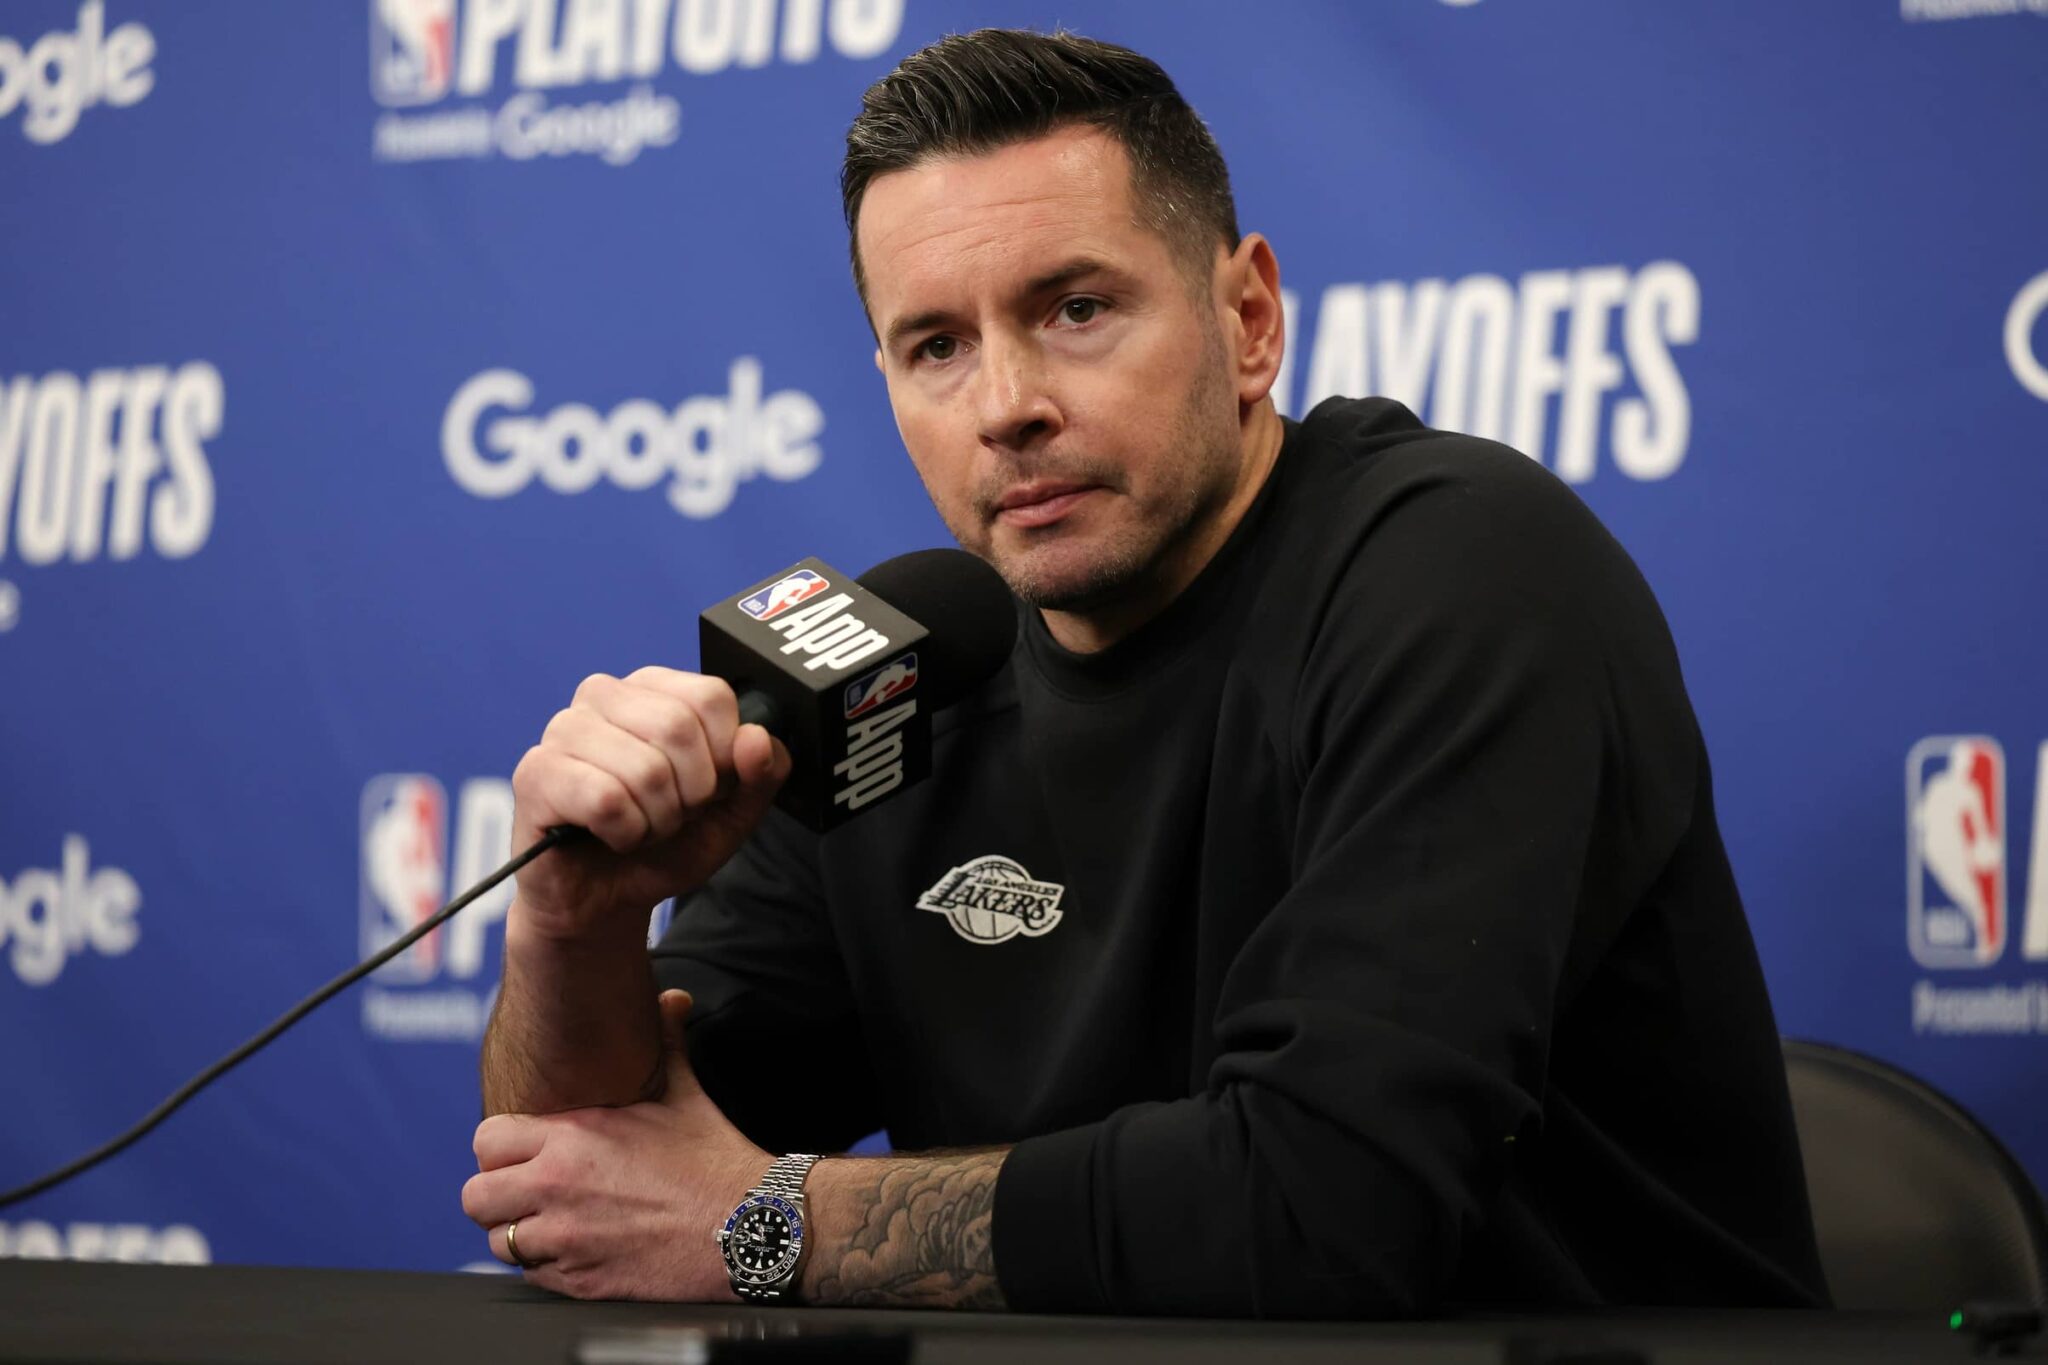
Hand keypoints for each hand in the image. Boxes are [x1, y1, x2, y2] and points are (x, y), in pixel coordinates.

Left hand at [462, 990, 767, 1300]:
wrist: (749, 1225)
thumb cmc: (716, 1159)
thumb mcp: (684, 1092)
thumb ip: (665, 1041)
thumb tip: (671, 1000)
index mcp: (573, 1138)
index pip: (487, 1140)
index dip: (500, 1147)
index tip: (522, 1154)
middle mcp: (557, 1188)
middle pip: (476, 1196)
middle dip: (498, 1194)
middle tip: (528, 1192)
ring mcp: (566, 1240)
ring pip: (499, 1242)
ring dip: (521, 1234)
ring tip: (555, 1223)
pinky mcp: (580, 1281)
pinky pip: (533, 1278)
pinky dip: (548, 1266)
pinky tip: (581, 1249)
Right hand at [510, 667, 790, 939]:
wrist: (606, 900)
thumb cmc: (663, 845)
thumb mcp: (732, 813)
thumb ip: (760, 774)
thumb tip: (757, 738)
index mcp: (653, 688)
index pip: (711, 697)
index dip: (723, 758)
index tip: (707, 788)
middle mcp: (603, 695)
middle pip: (678, 728)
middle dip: (691, 794)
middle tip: (671, 815)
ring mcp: (564, 729)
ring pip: (645, 769)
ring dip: (657, 820)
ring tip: (639, 827)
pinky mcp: (537, 772)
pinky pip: (606, 800)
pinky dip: (625, 834)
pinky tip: (610, 836)